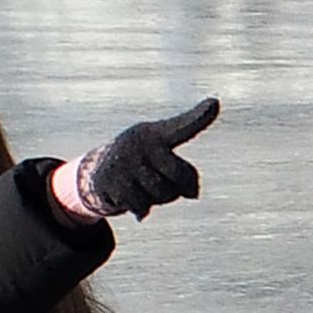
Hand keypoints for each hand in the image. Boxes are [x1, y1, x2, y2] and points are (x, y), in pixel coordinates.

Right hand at [64, 97, 220, 222]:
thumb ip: (183, 175)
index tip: (215, 103)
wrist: (97, 172)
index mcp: (156, 134)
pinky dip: (139, 209)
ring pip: (162, 195)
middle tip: (164, 184)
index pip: (182, 127)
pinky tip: (125, 196)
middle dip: (179, 189)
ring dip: (157, 200)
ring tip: (140, 187)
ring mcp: (125, 160)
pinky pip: (141, 206)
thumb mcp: (162, 163)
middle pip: (180, 178)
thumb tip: (193, 193)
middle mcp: (140, 142)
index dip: (200, 117)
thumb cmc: (142, 166)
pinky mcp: (111, 179)